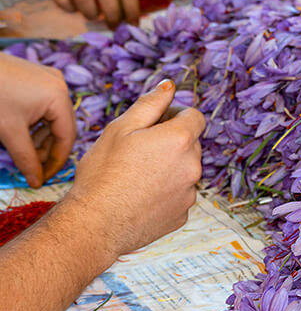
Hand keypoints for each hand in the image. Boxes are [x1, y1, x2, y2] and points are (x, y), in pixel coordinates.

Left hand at [0, 54, 75, 187]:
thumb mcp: (9, 131)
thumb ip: (26, 158)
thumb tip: (37, 182)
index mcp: (59, 97)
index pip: (66, 137)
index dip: (55, 161)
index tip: (43, 178)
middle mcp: (60, 86)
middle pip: (62, 127)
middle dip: (47, 149)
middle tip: (33, 167)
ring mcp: (50, 80)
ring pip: (53, 118)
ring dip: (41, 137)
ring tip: (24, 149)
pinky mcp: (39, 78)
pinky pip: (45, 106)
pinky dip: (36, 122)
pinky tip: (22, 132)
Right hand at [68, 80, 204, 261]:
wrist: (96, 224)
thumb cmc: (103, 173)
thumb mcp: (121, 128)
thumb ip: (150, 104)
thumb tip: (170, 86)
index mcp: (180, 139)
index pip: (195, 117)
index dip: (176, 116)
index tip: (156, 124)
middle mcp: (193, 166)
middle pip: (190, 144)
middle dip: (170, 142)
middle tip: (138, 152)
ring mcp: (190, 192)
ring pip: (184, 170)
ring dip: (169, 168)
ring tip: (136, 176)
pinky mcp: (182, 213)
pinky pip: (178, 195)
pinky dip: (165, 192)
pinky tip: (140, 196)